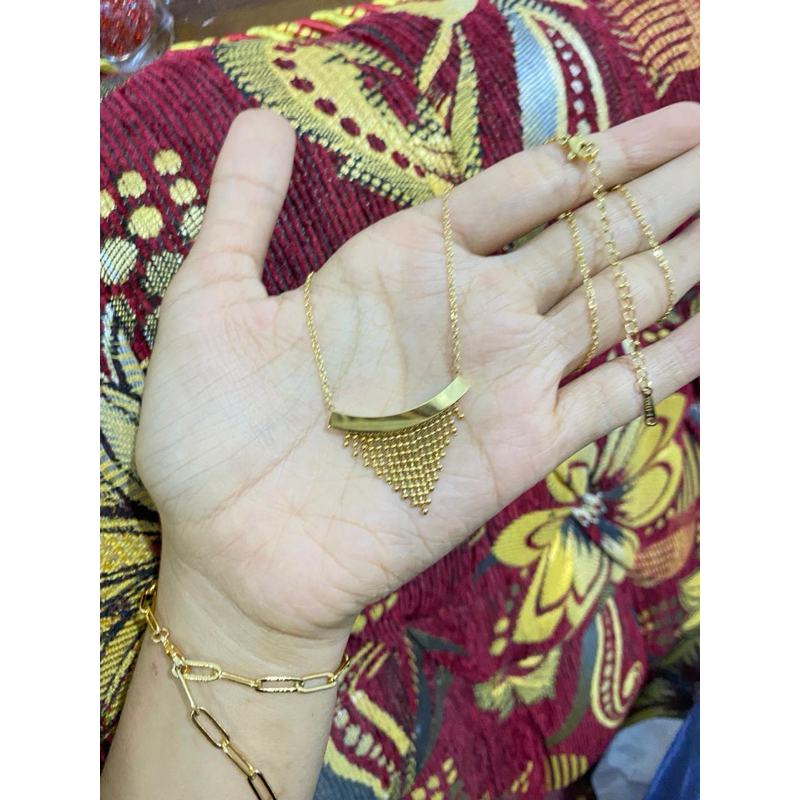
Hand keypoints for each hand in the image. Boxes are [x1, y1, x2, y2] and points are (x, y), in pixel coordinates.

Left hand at [134, 105, 698, 656]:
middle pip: (589, 234)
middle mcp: (466, 315)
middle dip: (665, 191)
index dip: (599, 151)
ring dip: (683, 258)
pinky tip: (721, 325)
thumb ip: (244, 209)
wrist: (230, 551)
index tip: (671, 119)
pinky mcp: (517, 453)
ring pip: (616, 303)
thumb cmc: (209, 432)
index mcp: (401, 266)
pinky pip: (612, 398)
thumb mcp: (211, 301)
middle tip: (733, 145)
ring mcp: (500, 383)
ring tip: (746, 214)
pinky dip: (669, 362)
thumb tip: (263, 117)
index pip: (526, 188)